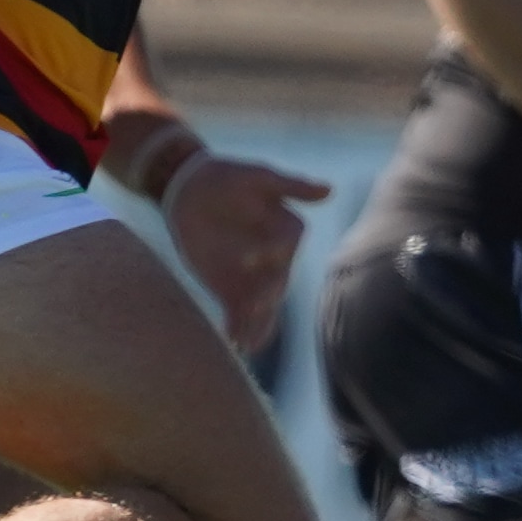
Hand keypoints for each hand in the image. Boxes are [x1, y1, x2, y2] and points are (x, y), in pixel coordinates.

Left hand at [163, 151, 328, 349]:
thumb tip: (329, 190)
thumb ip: (291, 186)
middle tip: (256, 307)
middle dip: (267, 293)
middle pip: (276, 278)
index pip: (285, 242)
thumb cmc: (230, 179)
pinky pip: (237, 311)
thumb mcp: (258, 176)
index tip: (258, 254)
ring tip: (249, 340)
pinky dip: (238, 327)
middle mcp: (274, 258)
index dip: (274, 248)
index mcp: (285, 231)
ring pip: (262, 302)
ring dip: (257, 321)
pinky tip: (235, 344)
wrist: (191, 191)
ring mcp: (252, 276)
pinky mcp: (229, 288)